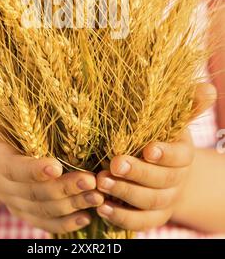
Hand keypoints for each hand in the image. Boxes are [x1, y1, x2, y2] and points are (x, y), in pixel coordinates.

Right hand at [0, 78, 103, 234]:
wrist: (0, 148)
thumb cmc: (2, 122)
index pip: (11, 167)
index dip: (31, 169)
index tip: (56, 165)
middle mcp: (2, 183)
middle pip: (32, 192)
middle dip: (62, 188)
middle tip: (90, 180)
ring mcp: (14, 200)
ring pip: (42, 209)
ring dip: (71, 204)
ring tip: (97, 195)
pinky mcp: (27, 210)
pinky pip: (44, 223)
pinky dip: (64, 224)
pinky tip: (85, 217)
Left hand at [96, 83, 216, 230]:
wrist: (164, 169)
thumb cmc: (163, 136)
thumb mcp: (174, 120)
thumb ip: (187, 105)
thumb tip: (208, 88)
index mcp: (183, 155)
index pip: (180, 157)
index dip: (166, 154)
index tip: (148, 149)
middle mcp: (176, 180)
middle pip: (161, 181)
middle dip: (137, 173)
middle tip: (114, 164)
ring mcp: (165, 200)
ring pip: (149, 202)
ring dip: (124, 193)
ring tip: (101, 181)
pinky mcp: (151, 216)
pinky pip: (140, 221)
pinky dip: (121, 217)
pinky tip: (102, 206)